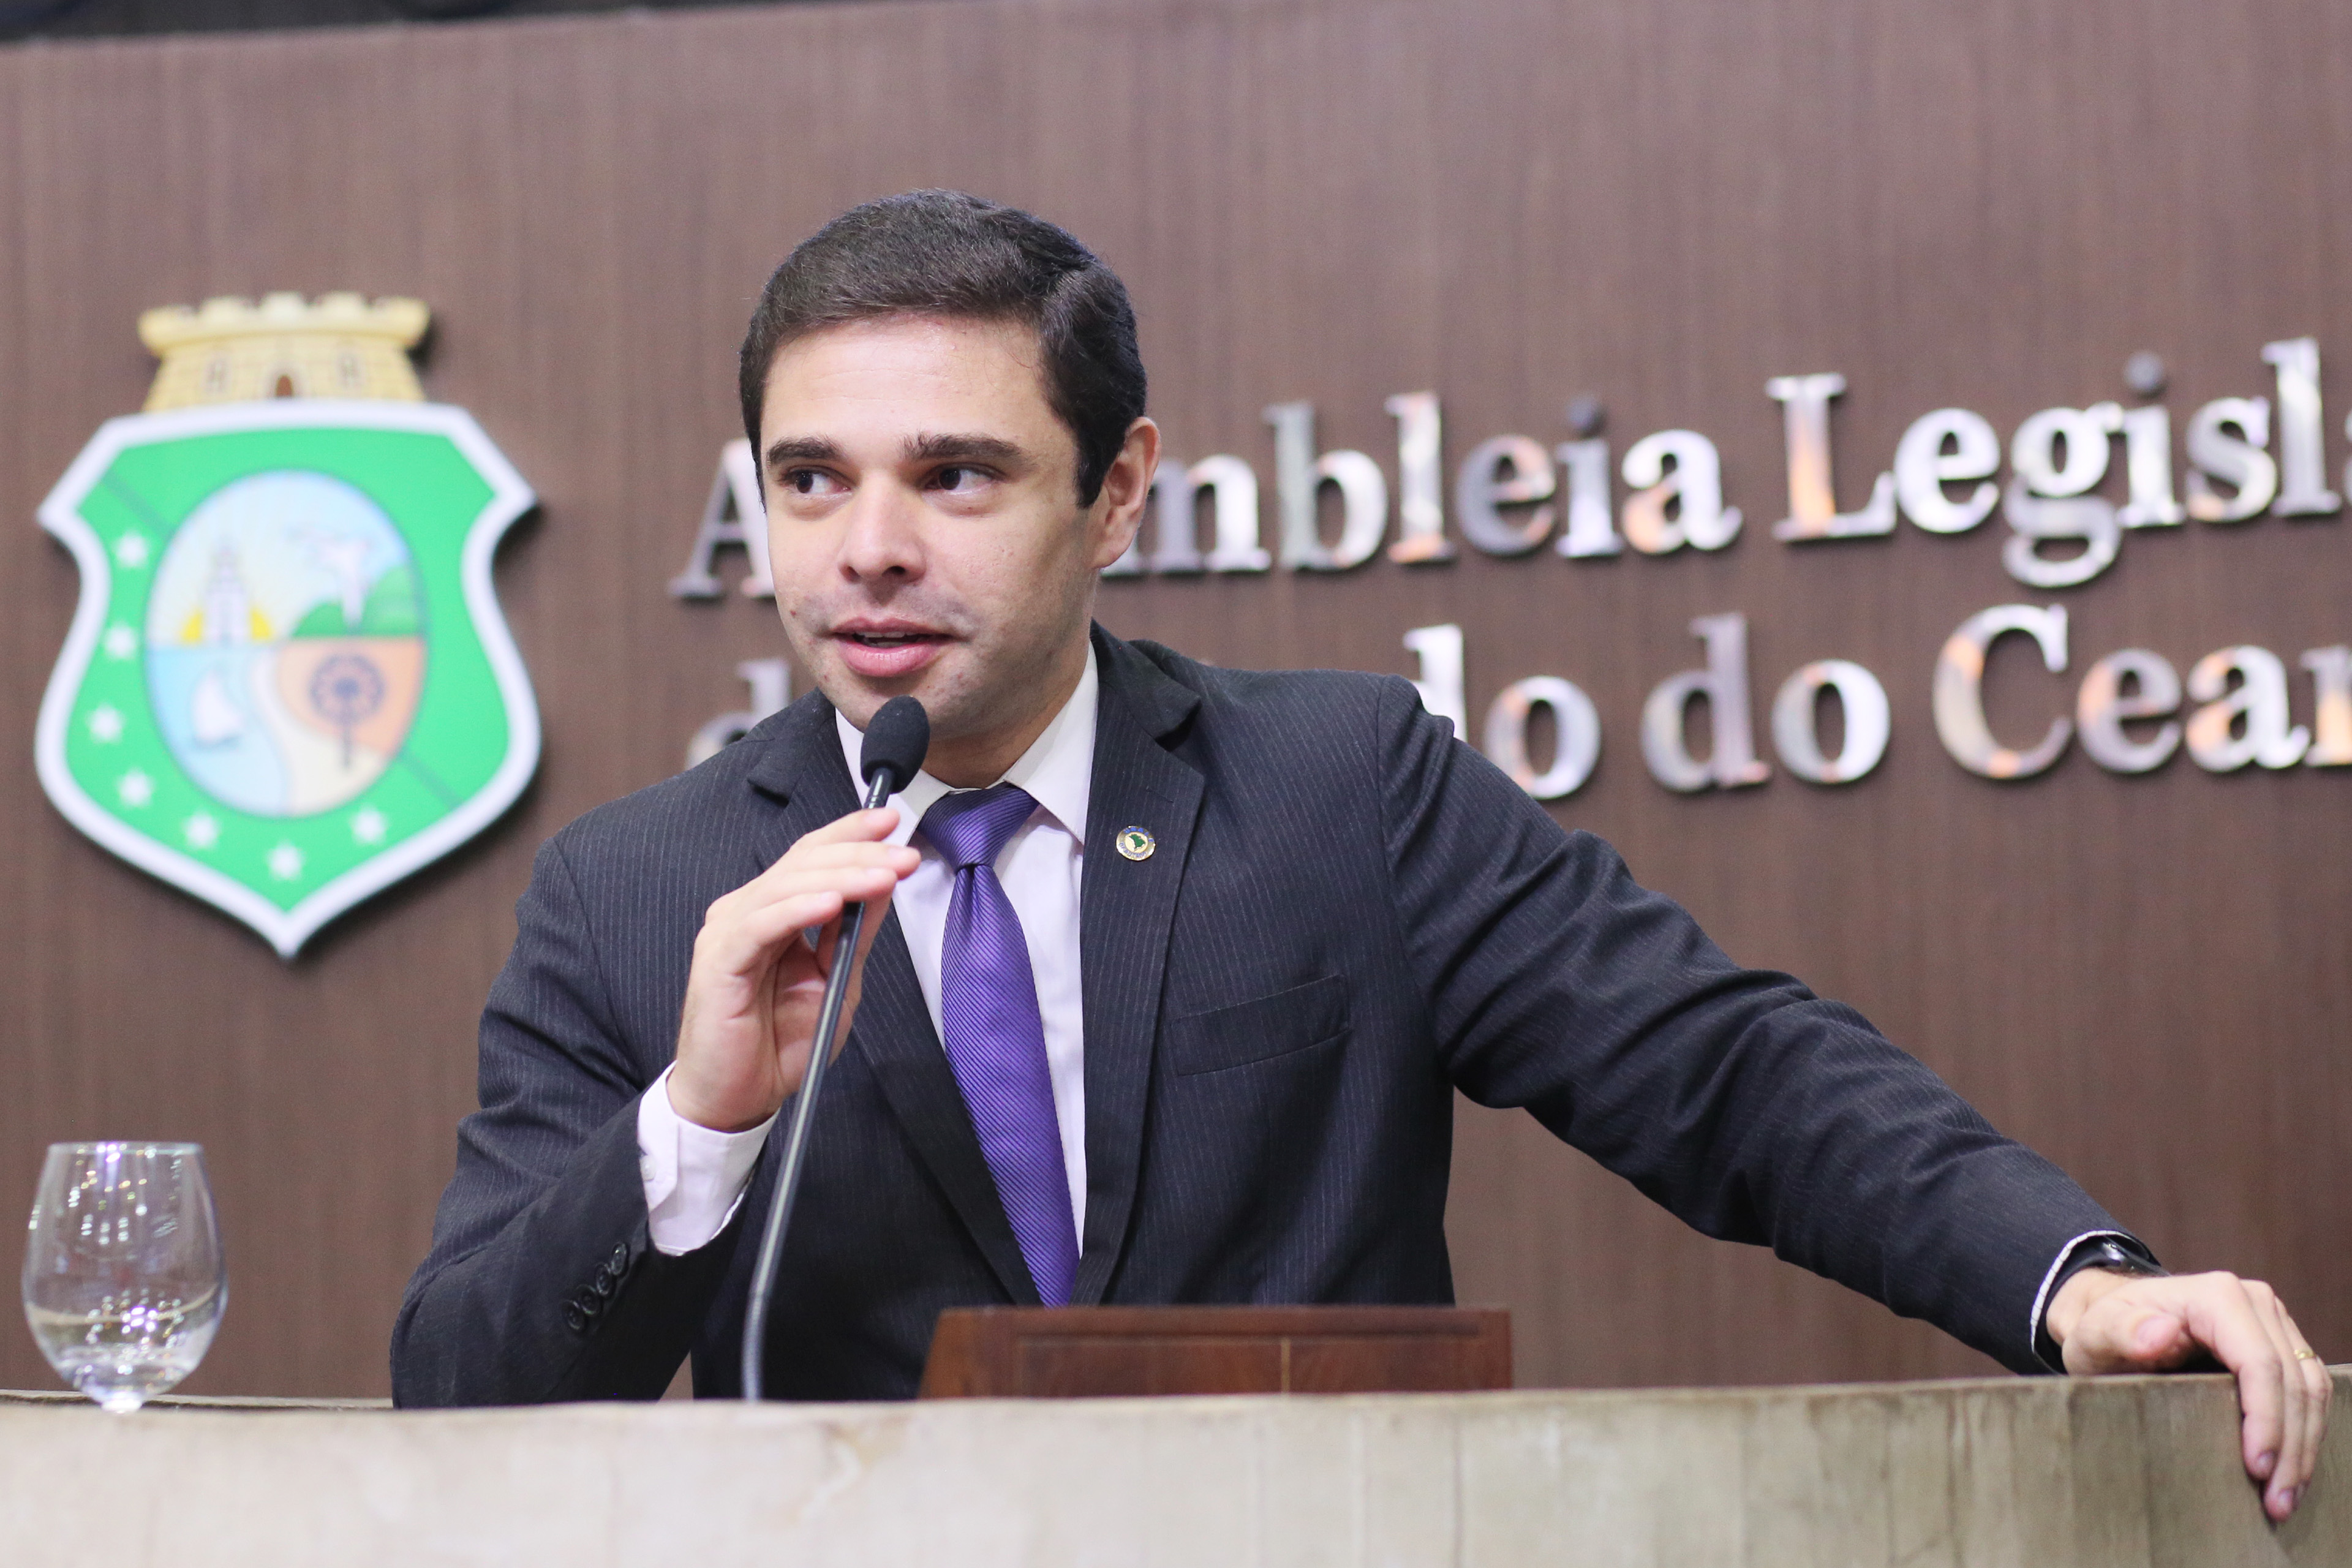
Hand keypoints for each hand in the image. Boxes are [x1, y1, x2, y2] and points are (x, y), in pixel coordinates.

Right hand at [668, 808, 919, 1132]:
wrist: (739, 1096)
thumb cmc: (781, 1042)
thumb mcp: (838, 979)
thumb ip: (857, 931)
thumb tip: (886, 882)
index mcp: (775, 910)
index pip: (812, 856)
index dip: (850, 833)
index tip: (892, 822)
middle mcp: (748, 911)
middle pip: (804, 863)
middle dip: (859, 854)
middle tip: (904, 854)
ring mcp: (730, 931)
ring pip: (787, 886)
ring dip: (841, 877)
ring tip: (884, 875)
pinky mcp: (719, 960)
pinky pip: (762, 925)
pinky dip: (798, 910)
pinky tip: (832, 903)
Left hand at [2049, 1267, 2330, 1520]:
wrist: (2113, 1320)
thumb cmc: (2103, 1329)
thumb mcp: (2096, 1333)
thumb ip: (2121, 1332)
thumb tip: (2162, 1332)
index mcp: (2218, 1296)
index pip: (2259, 1363)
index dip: (2265, 1418)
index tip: (2256, 1467)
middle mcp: (2255, 1302)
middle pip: (2292, 1381)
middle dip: (2290, 1446)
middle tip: (2276, 1502)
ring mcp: (2273, 1322)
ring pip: (2310, 1389)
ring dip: (2303, 1447)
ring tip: (2285, 1497)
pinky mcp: (2281, 1344)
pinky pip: (2308, 1391)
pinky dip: (2304, 1433)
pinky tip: (2291, 1471)